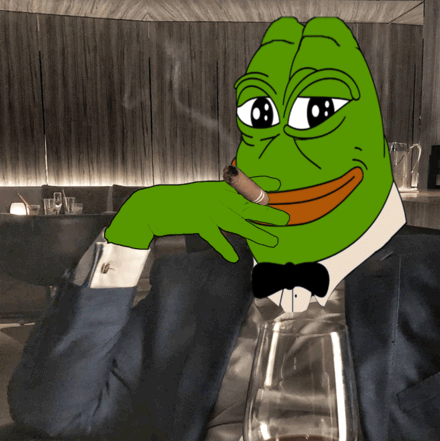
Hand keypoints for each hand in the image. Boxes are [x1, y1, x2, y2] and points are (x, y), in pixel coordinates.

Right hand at [103, 178, 288, 259]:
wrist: (153, 207)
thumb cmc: (180, 203)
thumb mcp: (203, 195)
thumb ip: (222, 198)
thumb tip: (240, 205)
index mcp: (217, 188)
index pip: (244, 185)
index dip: (262, 185)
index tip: (280, 184)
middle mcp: (215, 197)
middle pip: (247, 206)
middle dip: (268, 213)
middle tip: (287, 218)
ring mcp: (207, 210)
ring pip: (237, 223)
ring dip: (257, 233)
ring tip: (273, 241)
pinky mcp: (196, 222)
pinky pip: (215, 237)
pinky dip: (225, 247)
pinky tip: (235, 256)